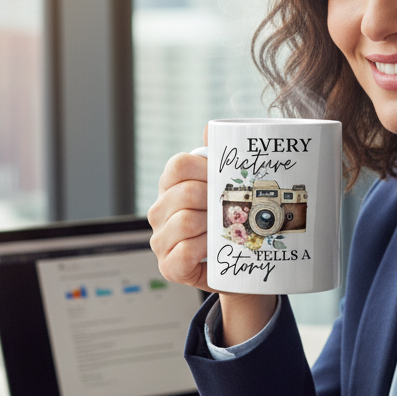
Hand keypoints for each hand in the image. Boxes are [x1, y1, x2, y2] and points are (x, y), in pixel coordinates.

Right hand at [148, 133, 276, 341]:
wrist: (237, 264)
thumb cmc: (230, 222)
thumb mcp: (227, 190)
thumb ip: (220, 160)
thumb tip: (211, 130)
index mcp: (171, 187)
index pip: (178, 165)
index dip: (206, 169)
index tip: (224, 180)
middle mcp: (159, 211)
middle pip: (185, 193)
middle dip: (214, 200)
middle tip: (233, 209)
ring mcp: (160, 239)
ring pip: (186, 221)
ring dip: (213, 226)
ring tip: (225, 230)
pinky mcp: (168, 265)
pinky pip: (184, 251)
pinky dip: (204, 249)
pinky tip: (215, 249)